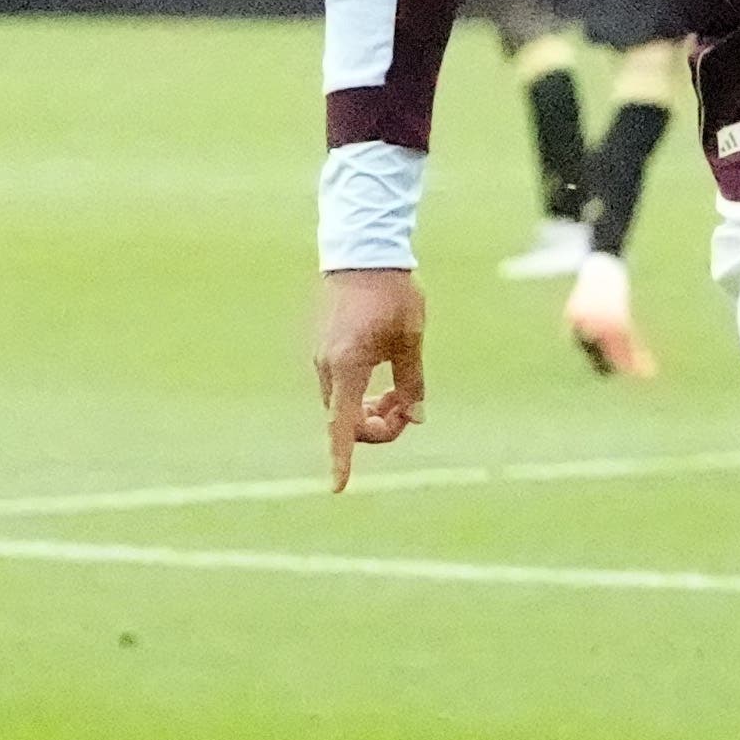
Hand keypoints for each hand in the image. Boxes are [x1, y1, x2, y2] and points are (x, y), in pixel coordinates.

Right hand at [318, 267, 425, 488]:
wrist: (363, 252)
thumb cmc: (392, 293)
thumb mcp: (411, 338)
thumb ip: (412, 381)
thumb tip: (415, 417)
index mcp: (347, 367)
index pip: (342, 425)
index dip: (342, 459)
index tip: (339, 487)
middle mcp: (328, 368)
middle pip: (346, 421)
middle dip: (379, 426)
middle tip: (409, 406)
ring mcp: (324, 359)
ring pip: (343, 406)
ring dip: (371, 411)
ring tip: (401, 392)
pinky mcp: (327, 350)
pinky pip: (341, 388)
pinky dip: (361, 394)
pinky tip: (385, 377)